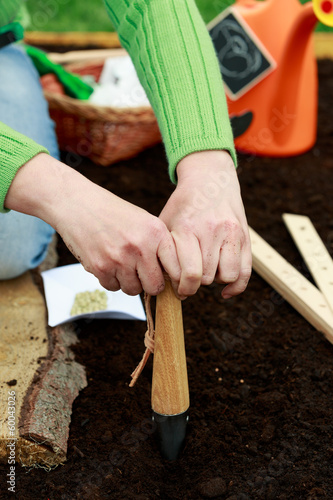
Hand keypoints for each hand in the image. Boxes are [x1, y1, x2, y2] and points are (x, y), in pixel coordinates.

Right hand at [5, 154, 180, 294]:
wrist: (77, 203)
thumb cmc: (112, 212)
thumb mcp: (144, 221)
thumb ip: (159, 245)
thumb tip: (172, 275)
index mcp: (156, 232)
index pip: (177, 269)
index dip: (176, 281)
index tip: (174, 286)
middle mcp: (140, 246)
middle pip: (155, 286)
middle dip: (150, 284)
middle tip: (142, 274)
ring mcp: (120, 259)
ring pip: (134, 290)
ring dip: (129, 282)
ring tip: (121, 263)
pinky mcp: (100, 268)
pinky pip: (113, 287)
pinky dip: (111, 279)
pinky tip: (107, 262)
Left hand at [159, 150, 251, 298]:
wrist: (210, 179)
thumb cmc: (184, 205)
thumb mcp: (167, 222)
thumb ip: (163, 251)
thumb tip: (159, 283)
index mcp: (188, 228)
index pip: (190, 273)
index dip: (182, 288)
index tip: (178, 289)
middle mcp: (212, 231)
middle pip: (206, 277)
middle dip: (196, 284)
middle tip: (188, 280)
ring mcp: (232, 233)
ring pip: (228, 276)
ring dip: (215, 280)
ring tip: (206, 272)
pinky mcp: (246, 237)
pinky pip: (245, 272)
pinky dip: (235, 286)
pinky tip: (224, 291)